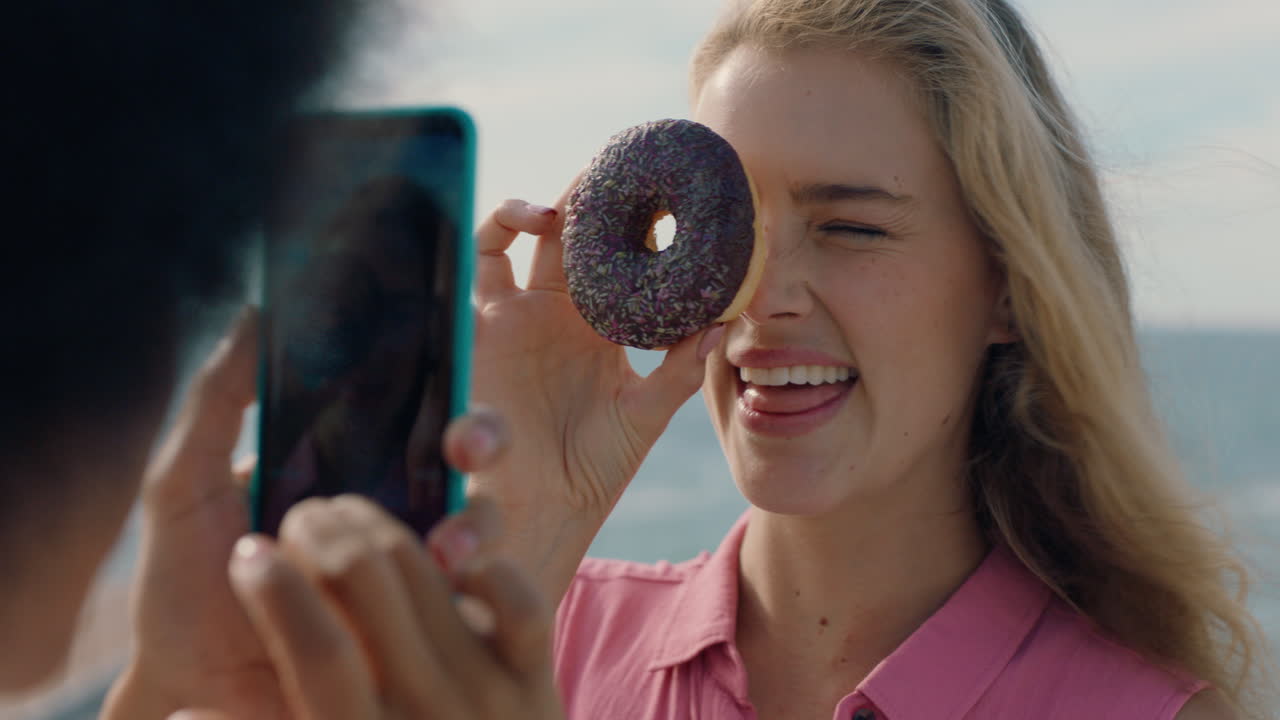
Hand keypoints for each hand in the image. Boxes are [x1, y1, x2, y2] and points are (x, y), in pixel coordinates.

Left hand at [103, 308, 513, 718]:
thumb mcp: (185, 485)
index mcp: (352, 468)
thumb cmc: (182, 587)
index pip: (421, 417)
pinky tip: (459, 591)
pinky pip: (469, 607)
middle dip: (483, 444)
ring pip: (480, 527)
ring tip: (445, 548)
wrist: (186, 691)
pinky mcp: (423, 634)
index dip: (450, 404)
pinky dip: (474, 596)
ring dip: (478, 525)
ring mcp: (413, 573)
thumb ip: (216, 402)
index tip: (452, 411)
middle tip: (464, 450)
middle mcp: (395, 510)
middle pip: (469, 462)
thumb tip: (255, 312)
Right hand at [219, 495, 562, 719]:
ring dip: (381, 528)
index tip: (249, 552)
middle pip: (366, 584)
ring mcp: (491, 698)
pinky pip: (518, 601)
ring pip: (426, 574)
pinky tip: (445, 558)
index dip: (274, 590)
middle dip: (321, 534)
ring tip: (348, 517)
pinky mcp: (539, 685)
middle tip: (301, 518)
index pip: (317, 649)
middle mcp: (426, 715)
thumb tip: (183, 714)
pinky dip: (484, 568)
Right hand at [469, 194, 723, 601]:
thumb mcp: (644, 415)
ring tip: (577, 197)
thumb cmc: (593, 471)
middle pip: (575, 236)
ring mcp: (521, 314)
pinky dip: (499, 226)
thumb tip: (723, 323)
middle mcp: (561, 314)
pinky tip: (534, 218)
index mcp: (603, 328)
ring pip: (527, 236)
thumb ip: (678, 370)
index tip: (670, 195)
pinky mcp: (484, 323)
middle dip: (595, 200)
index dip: (639, 226)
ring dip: (549, 205)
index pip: (620, 260)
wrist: (539, 512)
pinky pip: (483, 259)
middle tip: (624, 172)